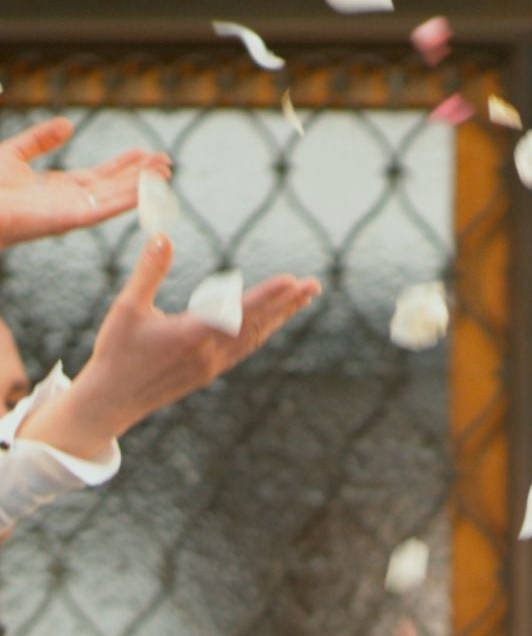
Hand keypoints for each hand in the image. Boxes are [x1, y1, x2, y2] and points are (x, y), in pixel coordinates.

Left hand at [0, 119, 170, 247]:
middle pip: (116, 186)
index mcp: (63, 188)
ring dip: (143, 187)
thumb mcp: (15, 152)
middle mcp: (74, 202)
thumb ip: (41, 139)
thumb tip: (67, 124)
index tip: (145, 153)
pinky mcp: (72, 220)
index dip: (124, 164)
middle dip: (142, 174)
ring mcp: (75, 212)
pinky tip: (145, 192)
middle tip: (166, 162)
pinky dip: (128, 201)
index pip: (102, 175)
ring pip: (117, 197)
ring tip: (165, 174)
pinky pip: (106, 209)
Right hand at [18, 232, 317, 457]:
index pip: (240, 312)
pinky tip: (271, 322)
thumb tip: (162, 236)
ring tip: (301, 299)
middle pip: (259, 324)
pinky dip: (262, 331)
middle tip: (314, 285)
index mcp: (194, 336)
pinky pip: (244, 348)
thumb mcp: (127, 306)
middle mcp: (212, 353)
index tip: (293, 282)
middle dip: (288, 304)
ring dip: (280, 317)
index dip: (269, 296)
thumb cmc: (117, 351)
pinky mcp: (210, 371)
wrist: (114, 399)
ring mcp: (214, 365)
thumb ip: (149, 271)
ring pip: (256, 337)